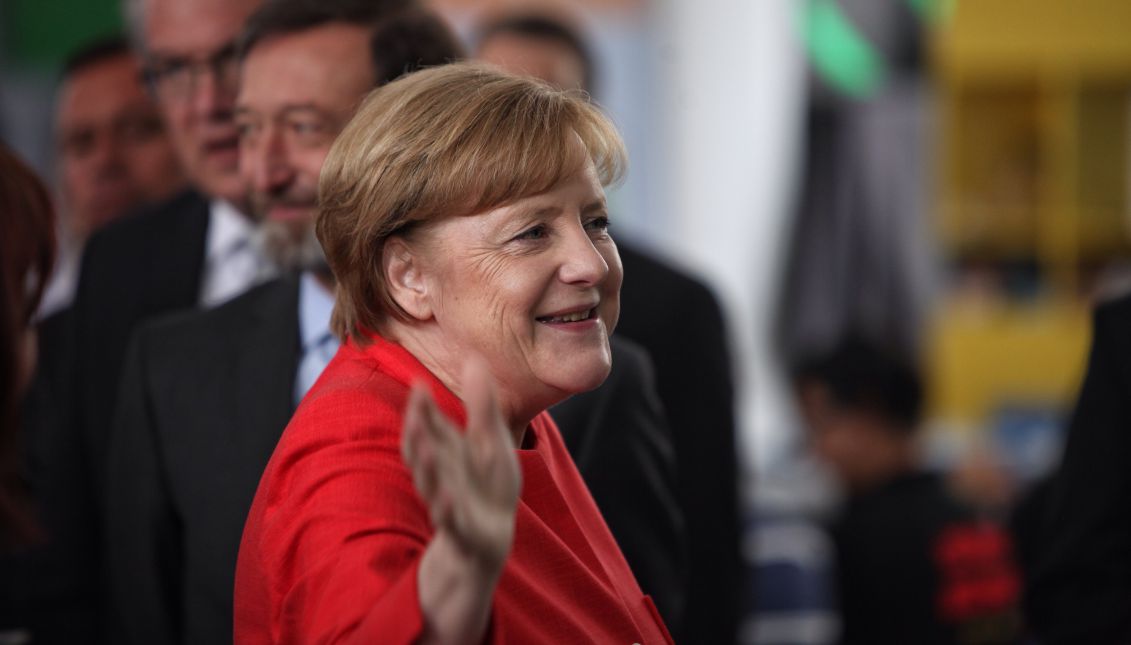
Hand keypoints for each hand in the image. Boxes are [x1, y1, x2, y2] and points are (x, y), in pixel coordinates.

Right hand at [402, 356, 521, 569]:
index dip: (421, 408)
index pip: (428, 426)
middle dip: (418, 433)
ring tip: (426, 449)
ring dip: (427, 467)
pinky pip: (450, 519)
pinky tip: (446, 496)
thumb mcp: (490, 441)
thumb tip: (474, 357)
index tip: (418, 384)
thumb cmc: (487, 487)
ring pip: (431, 484)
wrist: (488, 542)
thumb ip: (481, 404)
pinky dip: (446, 508)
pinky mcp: (461, 530)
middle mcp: (440, 474)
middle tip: (416, 411)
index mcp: (446, 452)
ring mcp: (448, 503)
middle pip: (422, 452)